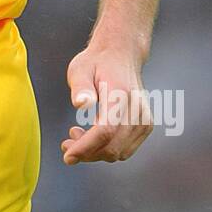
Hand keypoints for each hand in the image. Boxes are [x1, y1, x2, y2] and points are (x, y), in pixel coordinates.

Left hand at [61, 45, 152, 163]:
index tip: (67, 156)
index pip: (105, 131)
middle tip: (66, 143)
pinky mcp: (146, 125)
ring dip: (95, 153)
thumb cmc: (97, 62)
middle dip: (86, 153)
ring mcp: (144, 119)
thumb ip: (80, 87)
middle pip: (112, 146)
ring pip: (119, 152)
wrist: (121, 55)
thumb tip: (80, 103)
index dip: (85, 147)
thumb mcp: (80, 68)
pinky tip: (92, 136)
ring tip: (76, 134)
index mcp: (120, 94)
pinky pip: (125, 149)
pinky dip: (107, 150)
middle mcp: (137, 109)